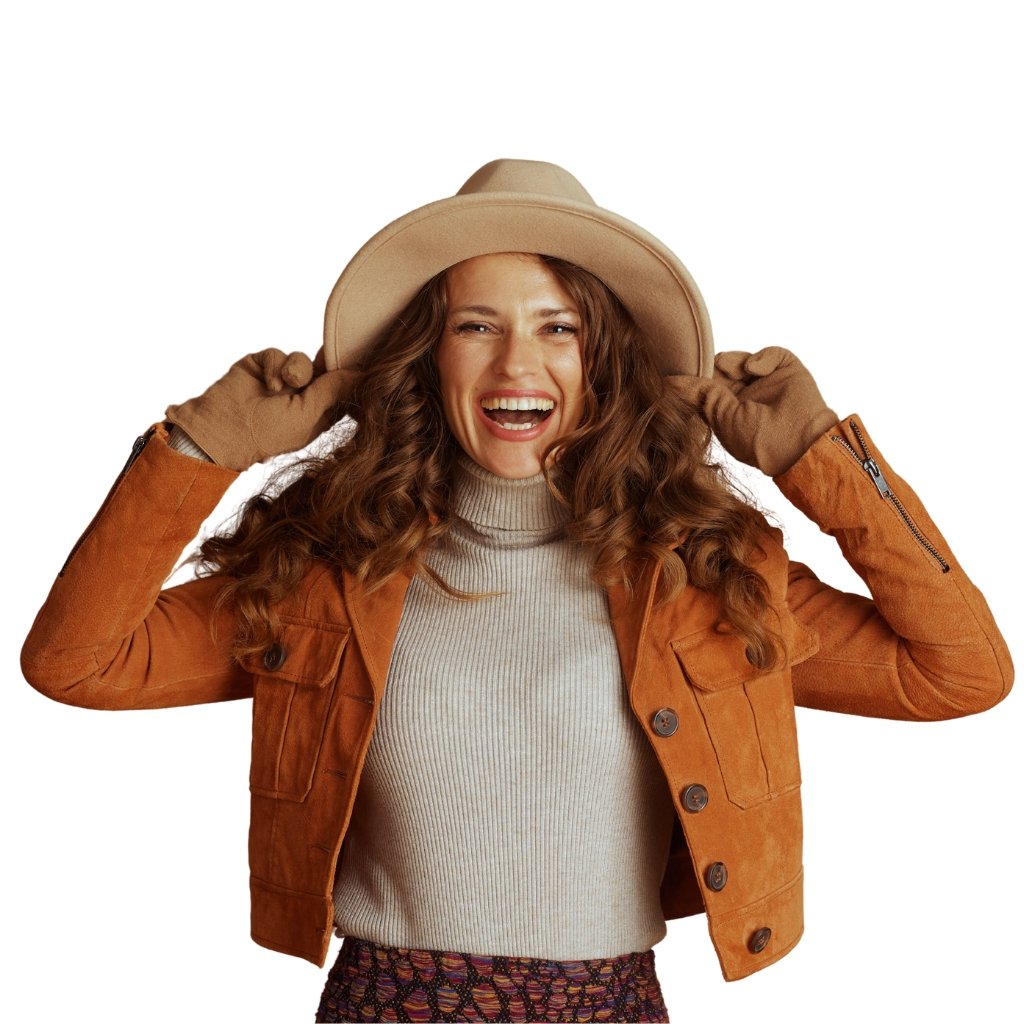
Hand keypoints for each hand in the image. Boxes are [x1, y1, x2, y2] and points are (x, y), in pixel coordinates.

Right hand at [165, 347, 355, 470]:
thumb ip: (333, 390)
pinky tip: (268, 384)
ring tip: (282, 388)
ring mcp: (282, 378)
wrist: (224, 428)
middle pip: (325, 368)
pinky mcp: (263, 365)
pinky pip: (279, 354)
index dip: (348, 376)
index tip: (361, 364)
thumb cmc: (269, 433)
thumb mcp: (309, 414)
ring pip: (303, 359)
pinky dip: (275, 366)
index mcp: (319, 411)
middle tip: (325, 368)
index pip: (341, 387)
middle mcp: (303, 394)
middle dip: (325, 366)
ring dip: (296, 370)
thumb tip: (362, 373)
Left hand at [669, 346, 838, 475]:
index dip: (696, 375)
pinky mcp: (788, 370)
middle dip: (712, 366)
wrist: (795, 444)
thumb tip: (668, 382)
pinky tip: (754, 370)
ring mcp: (768, 382)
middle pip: (723, 368)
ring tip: (734, 372)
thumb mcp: (719, 416)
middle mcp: (747, 395)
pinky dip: (761, 357)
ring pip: (742, 358)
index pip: (708, 384)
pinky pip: (771, 353)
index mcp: (729, 409)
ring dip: (733, 361)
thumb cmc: (755, 440)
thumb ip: (698, 394)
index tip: (678, 367)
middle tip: (705, 364)